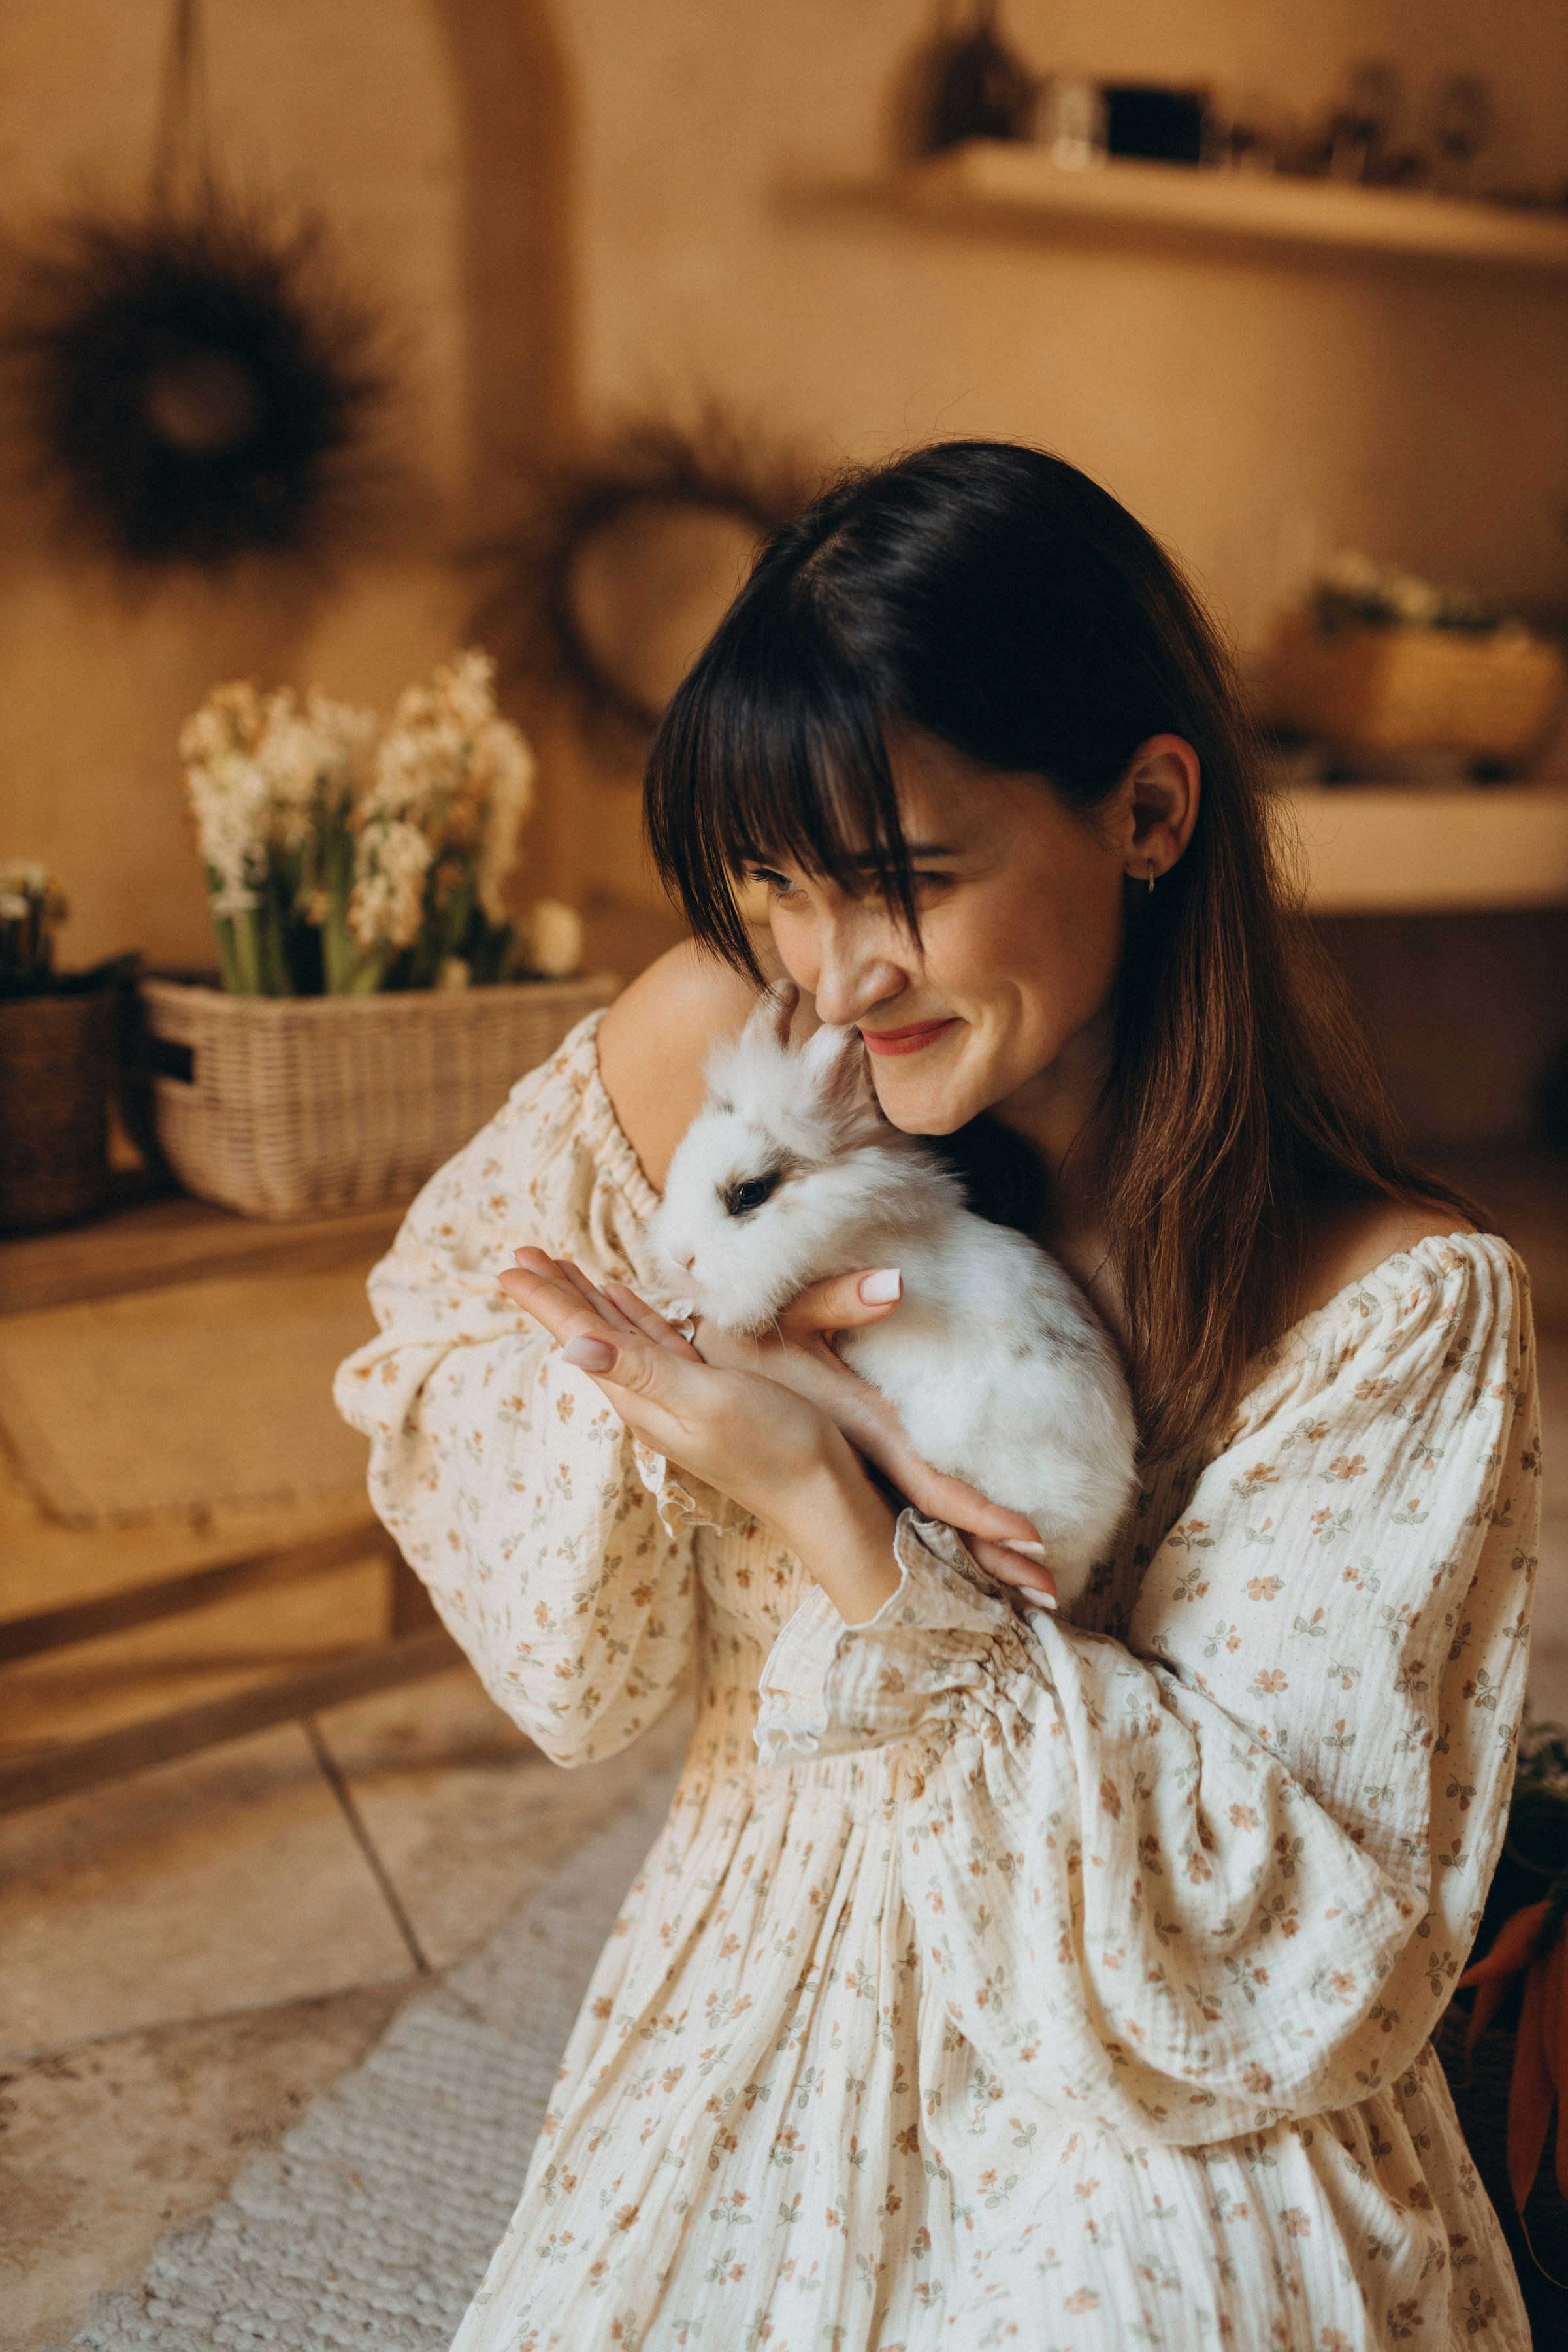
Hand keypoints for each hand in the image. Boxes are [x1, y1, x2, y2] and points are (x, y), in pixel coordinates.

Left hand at [498, 1249, 902, 1622]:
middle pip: (590, 1332)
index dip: (545, 1299)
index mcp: (641, 1396)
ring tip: (558, 1269)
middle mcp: (650, 1394)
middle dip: (556, 1291)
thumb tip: (572, 1347)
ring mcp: (676, 1392)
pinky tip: (622, 1301)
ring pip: (619, 1332)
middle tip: (520, 1254)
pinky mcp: (706, 1388)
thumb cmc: (774, 1449)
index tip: (508, 1265)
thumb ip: (641, 1372)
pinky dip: (632, 1315)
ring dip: (588, 1299)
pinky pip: (654, 1341)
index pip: (580, 1336)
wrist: (822, 1495)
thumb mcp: (705, 1403)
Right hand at [691, 1269, 1056, 1610]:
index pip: (930, 1487)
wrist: (688, 1378)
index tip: (1033, 1539)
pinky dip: (950, 1528)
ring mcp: (857, 1472)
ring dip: (976, 1554)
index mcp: (859, 1434)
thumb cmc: (740, 1342)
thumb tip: (896, 1284)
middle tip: (1052, 1595)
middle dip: (992, 1559)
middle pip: (938, 1523)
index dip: (980, 1516)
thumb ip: (840, 1298)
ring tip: (1033, 1585)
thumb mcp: (786, 1314)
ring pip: (925, 1523)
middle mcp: (864, 1465)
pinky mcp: (850, 1465)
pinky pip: (909, 1506)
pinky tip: (977, 1547)